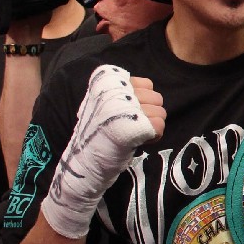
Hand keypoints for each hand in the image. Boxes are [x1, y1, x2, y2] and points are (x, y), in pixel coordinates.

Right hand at [41, 65, 163, 238]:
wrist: (83, 160)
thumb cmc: (96, 134)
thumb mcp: (103, 106)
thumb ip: (121, 96)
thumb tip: (147, 94)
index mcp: (109, 83)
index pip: (147, 84)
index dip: (145, 100)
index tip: (132, 114)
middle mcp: (117, 92)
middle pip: (157, 98)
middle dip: (152, 113)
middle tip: (136, 127)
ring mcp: (125, 107)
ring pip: (161, 111)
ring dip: (153, 125)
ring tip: (137, 134)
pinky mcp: (132, 125)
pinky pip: (159, 125)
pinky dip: (154, 135)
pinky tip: (141, 141)